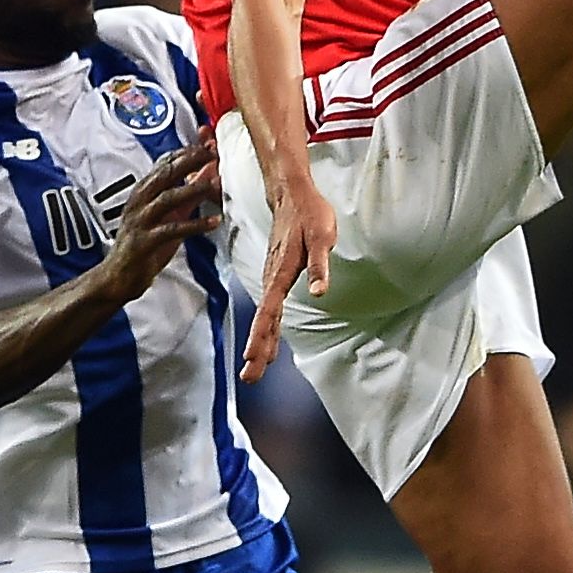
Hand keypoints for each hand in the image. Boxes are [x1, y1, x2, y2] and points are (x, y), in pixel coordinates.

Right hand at [99, 135, 221, 302]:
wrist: (118, 276)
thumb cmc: (145, 246)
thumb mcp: (169, 215)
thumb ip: (188, 194)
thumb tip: (210, 173)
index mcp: (143, 192)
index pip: (165, 163)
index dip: (187, 150)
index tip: (207, 141)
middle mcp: (140, 202)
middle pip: (165, 173)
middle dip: (189, 160)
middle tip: (212, 153)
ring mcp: (141, 221)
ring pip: (167, 198)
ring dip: (193, 189)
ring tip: (214, 185)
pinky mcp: (145, 241)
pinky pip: (173, 229)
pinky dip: (196, 225)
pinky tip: (214, 222)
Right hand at [241, 175, 336, 382]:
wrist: (291, 194)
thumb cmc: (310, 214)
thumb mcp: (322, 237)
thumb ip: (319, 266)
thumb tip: (320, 292)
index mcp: (281, 273)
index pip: (269, 311)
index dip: (262, 336)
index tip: (254, 359)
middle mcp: (272, 278)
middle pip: (264, 320)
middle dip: (257, 349)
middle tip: (250, 378)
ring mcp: (272, 277)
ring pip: (266, 316)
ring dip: (261, 342)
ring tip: (257, 368)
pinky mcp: (276, 275)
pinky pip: (270, 307)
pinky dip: (268, 327)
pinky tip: (270, 342)